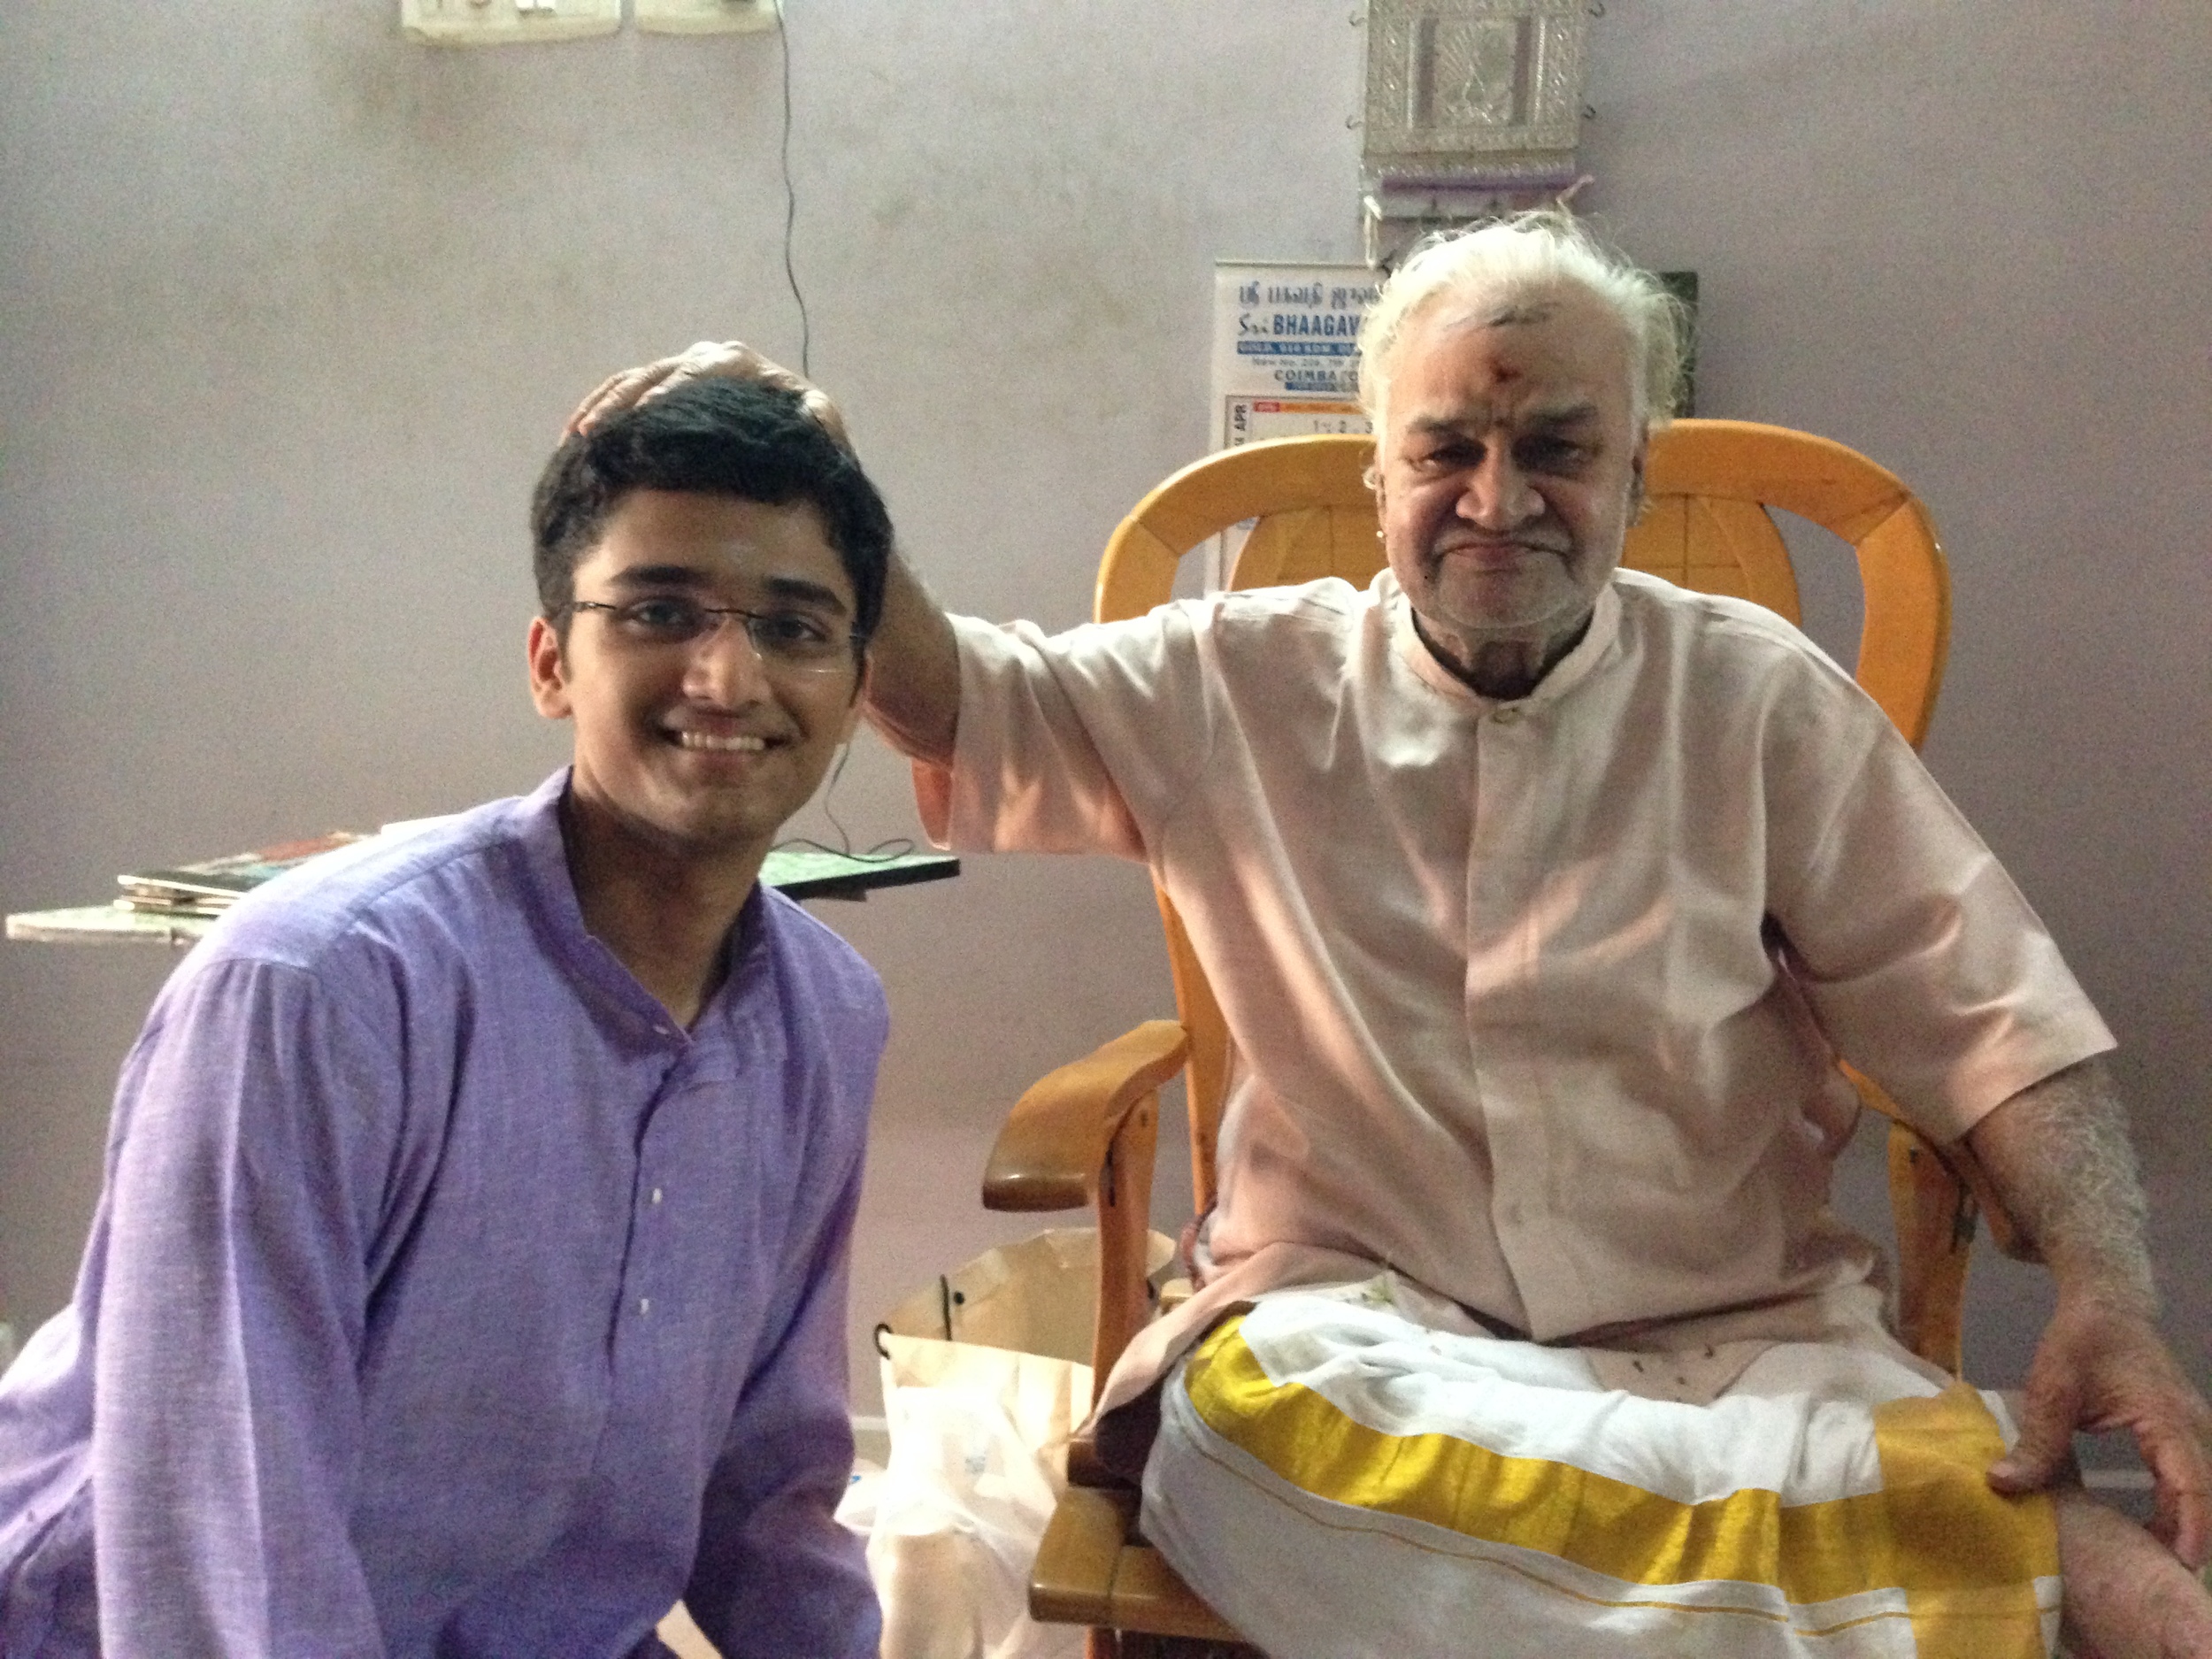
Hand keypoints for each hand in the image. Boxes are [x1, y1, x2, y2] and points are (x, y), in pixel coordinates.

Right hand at [563, 340, 851, 449]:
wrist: (795, 419)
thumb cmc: (806, 423)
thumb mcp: (820, 420)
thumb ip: (819, 419)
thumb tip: (810, 416)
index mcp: (735, 361)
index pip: (691, 377)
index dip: (663, 398)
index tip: (640, 422)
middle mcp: (703, 356)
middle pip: (653, 375)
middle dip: (622, 404)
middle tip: (596, 432)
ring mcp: (680, 366)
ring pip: (631, 380)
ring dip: (601, 406)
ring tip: (578, 436)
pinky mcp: (663, 381)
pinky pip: (622, 389)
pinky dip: (597, 407)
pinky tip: (574, 436)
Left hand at [1988, 1295, 2211, 1566]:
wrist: (2107, 1302)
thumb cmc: (2081, 1339)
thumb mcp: (2051, 1387)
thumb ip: (2036, 1440)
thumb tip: (2001, 1484)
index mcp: (2167, 1419)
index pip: (2191, 1485)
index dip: (2186, 1528)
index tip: (2176, 1567)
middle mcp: (2193, 1428)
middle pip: (2204, 1496)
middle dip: (2186, 1538)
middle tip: (2155, 1580)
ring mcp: (2194, 1429)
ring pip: (2201, 1489)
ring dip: (2183, 1524)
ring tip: (2149, 1563)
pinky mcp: (2184, 1432)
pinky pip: (2191, 1477)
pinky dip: (2179, 1506)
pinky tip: (2152, 1531)